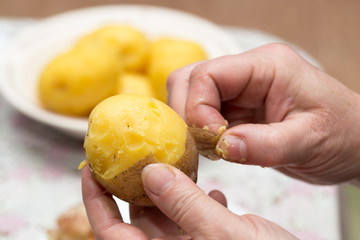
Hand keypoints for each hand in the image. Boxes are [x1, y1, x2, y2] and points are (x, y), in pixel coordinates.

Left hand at [82, 164, 297, 238]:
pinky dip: (199, 200)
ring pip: (168, 215)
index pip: (113, 233)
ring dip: (171, 188)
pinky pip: (195, 219)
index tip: (91, 168)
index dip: (97, 202)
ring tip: (173, 162)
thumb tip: (151, 173)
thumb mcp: (226, 236)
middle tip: (131, 152)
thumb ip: (186, 206)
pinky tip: (214, 190)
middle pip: (139, 220)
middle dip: (133, 184)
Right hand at [167, 43, 359, 184]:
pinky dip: (200, 134)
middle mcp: (248, 72)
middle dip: (188, 115)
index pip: (208, 75)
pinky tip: (215, 151)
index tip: (212, 140)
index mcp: (266, 66)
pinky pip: (203, 115)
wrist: (354, 143)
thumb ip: (265, 144)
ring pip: (191, 97)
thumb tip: (223, 147)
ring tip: (210, 150)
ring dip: (191, 125)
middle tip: (202, 146)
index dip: (198, 108)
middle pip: (190, 80)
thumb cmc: (343, 134)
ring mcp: (240, 89)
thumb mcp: (309, 141)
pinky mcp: (237, 108)